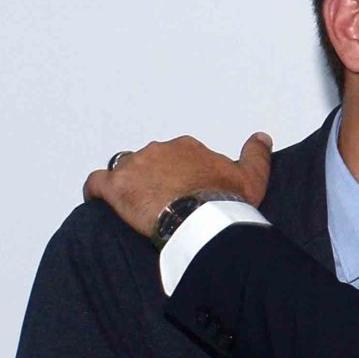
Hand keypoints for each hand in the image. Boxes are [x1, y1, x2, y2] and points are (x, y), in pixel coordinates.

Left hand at [83, 132, 273, 238]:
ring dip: (129, 186)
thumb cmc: (225, 202)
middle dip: (153, 180)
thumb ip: (256, 155)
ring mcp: (135, 167)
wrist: (201, 219)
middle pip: (149, 162)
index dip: (179, 175)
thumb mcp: (252, 178)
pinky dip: (96, 191)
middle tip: (161, 205)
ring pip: (126, 172)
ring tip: (136, 209)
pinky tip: (100, 202)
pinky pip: (97, 184)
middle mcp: (159, 151)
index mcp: (187, 148)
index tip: (183, 192)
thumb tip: (262, 138)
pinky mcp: (116, 187)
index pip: (177, 156)